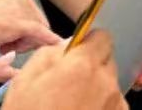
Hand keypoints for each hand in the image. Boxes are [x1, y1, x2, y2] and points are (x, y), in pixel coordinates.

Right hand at [3, 30, 126, 109]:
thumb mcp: (27, 77)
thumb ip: (53, 52)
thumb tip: (70, 45)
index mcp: (84, 65)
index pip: (103, 38)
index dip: (89, 42)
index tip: (78, 51)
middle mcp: (106, 84)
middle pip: (108, 62)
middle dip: (92, 66)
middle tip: (69, 81)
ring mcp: (114, 108)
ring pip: (111, 86)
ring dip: (97, 89)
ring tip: (72, 104)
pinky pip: (112, 107)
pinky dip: (100, 108)